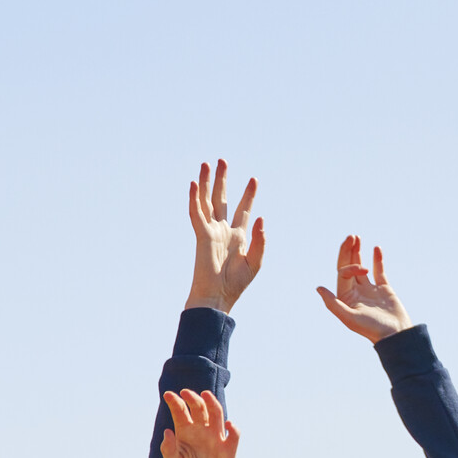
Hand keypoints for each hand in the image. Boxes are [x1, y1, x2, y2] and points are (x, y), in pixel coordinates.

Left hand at [160, 389, 241, 457]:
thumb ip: (168, 450)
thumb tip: (167, 431)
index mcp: (185, 432)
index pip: (180, 412)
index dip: (175, 402)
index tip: (168, 395)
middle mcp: (201, 431)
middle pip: (199, 408)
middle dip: (193, 398)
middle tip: (186, 393)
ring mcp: (216, 438)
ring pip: (217, 414)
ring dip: (212, 404)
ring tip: (206, 395)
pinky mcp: (229, 450)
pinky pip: (234, 435)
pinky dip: (233, 428)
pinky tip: (228, 425)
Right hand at [186, 160, 265, 312]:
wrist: (218, 296)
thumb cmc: (236, 283)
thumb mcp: (255, 261)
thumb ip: (260, 240)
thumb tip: (261, 217)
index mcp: (238, 236)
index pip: (243, 209)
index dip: (248, 194)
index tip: (254, 179)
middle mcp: (223, 230)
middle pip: (221, 199)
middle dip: (223, 180)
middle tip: (222, 161)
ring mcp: (211, 231)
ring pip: (207, 201)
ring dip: (207, 182)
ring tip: (207, 164)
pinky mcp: (201, 235)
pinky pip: (196, 213)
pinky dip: (195, 198)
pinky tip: (195, 183)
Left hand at [316, 235, 412, 341]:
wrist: (396, 334)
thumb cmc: (372, 328)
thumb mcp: (349, 318)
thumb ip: (333, 303)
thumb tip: (318, 288)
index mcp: (345, 298)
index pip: (343, 273)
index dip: (350, 266)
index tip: (362, 270)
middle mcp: (355, 292)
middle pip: (348, 266)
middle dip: (348, 251)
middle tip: (351, 236)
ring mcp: (369, 290)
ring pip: (361, 267)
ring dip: (358, 252)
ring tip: (356, 237)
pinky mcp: (384, 289)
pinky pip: (379, 271)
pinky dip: (377, 260)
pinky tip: (376, 248)